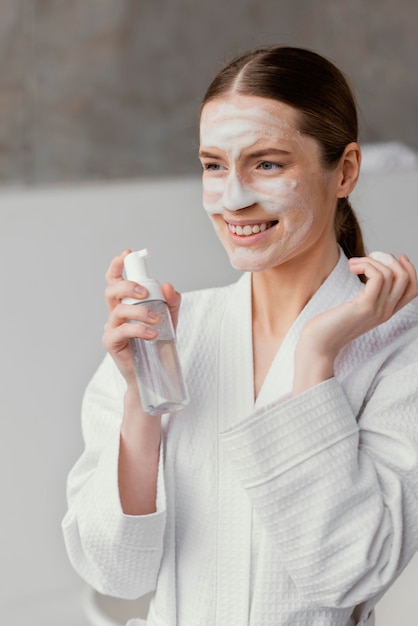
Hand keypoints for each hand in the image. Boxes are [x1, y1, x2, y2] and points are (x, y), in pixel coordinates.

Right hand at [102, 250, 181, 386]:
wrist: (154, 372)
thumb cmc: (158, 342)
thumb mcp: (170, 318)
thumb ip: (171, 301)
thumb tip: (168, 285)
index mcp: (125, 303)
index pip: (115, 280)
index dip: (117, 265)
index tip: (127, 253)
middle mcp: (115, 313)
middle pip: (111, 290)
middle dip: (127, 285)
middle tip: (145, 291)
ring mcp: (111, 327)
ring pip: (119, 310)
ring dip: (140, 311)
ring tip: (158, 319)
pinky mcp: (111, 343)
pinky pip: (122, 330)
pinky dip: (139, 329)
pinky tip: (152, 333)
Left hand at [292, 253, 417, 394]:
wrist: (317, 345)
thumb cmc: (328, 325)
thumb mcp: (353, 308)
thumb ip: (365, 296)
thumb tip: (367, 272)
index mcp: (386, 312)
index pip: (413, 289)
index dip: (410, 269)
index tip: (396, 256)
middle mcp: (386, 312)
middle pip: (406, 278)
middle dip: (389, 259)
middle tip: (367, 257)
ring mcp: (378, 310)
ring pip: (391, 274)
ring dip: (372, 260)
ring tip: (353, 264)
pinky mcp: (365, 307)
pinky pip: (378, 277)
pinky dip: (366, 265)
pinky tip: (352, 267)